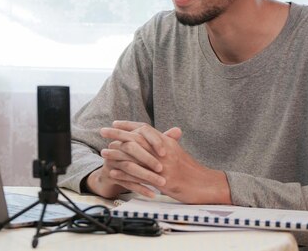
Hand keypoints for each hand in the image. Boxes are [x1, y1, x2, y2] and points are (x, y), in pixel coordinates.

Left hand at [101, 121, 231, 203]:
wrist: (205, 185)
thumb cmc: (191, 170)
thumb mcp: (177, 152)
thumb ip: (165, 142)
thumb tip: (154, 136)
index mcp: (166, 142)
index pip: (144, 128)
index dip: (128, 125)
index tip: (114, 123)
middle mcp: (163, 151)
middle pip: (135, 138)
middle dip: (117, 135)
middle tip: (102, 131)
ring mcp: (162, 166)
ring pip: (133, 157)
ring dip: (116, 154)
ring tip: (103, 153)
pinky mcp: (161, 180)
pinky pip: (138, 176)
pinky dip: (124, 173)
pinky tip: (113, 172)